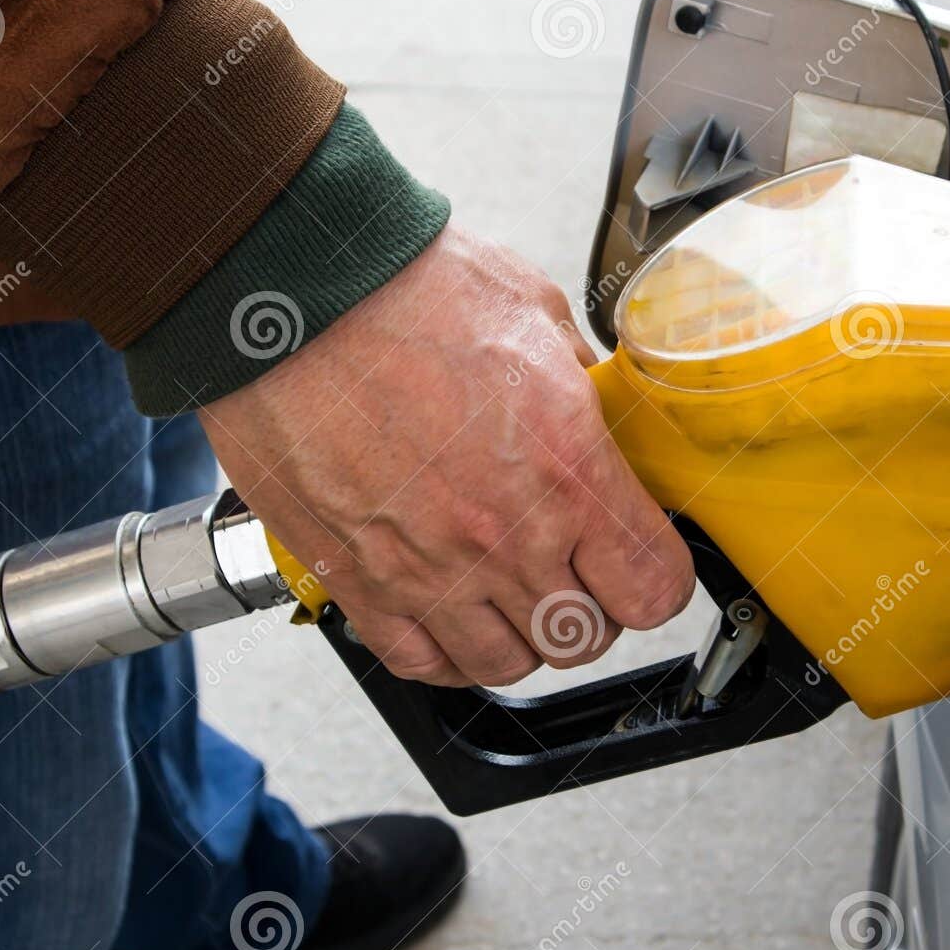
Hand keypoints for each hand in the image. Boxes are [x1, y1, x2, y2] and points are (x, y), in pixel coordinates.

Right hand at [200, 224, 694, 685]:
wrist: (294, 289)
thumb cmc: (405, 287)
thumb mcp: (538, 316)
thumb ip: (581, 384)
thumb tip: (598, 410)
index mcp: (567, 470)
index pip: (654, 588)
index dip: (656, 578)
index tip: (642, 558)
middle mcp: (505, 536)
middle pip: (586, 637)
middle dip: (593, 607)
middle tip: (576, 567)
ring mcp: (429, 569)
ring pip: (509, 663)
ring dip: (521, 633)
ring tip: (510, 588)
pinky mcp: (358, 581)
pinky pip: (423, 661)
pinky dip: (446, 649)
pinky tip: (450, 608)